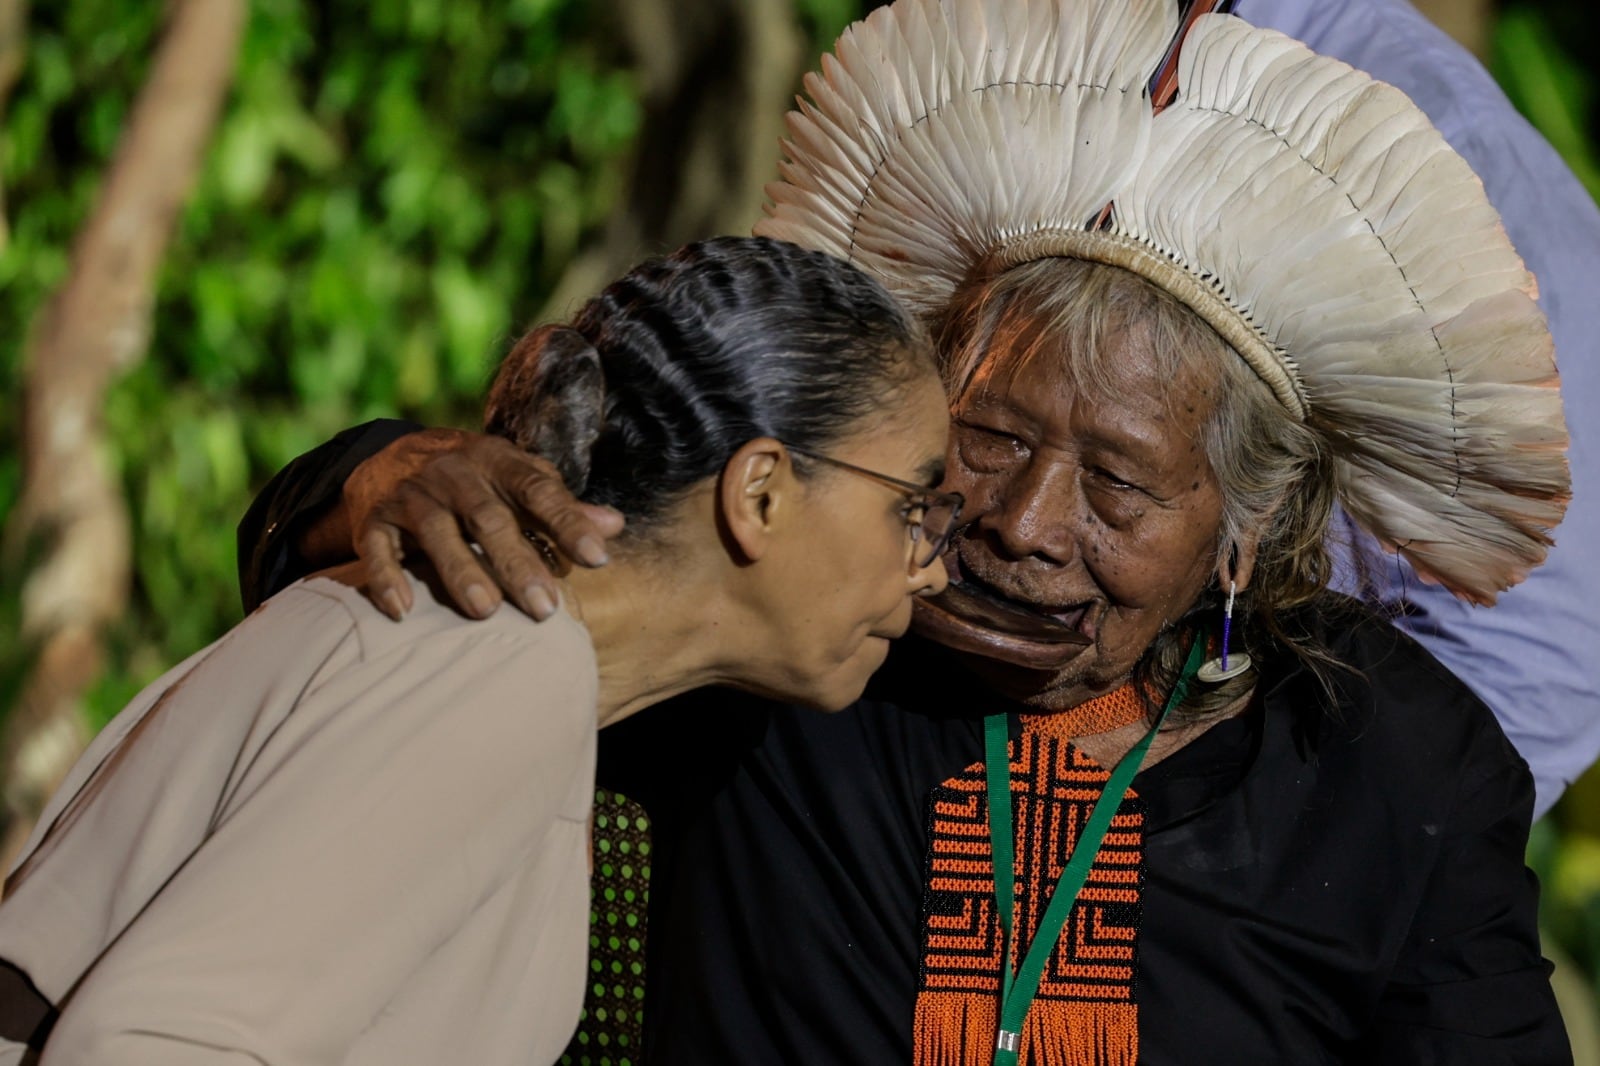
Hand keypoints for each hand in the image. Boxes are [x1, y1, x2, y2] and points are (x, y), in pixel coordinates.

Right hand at [345, 428, 624, 620]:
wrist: (392, 456)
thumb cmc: (476, 481)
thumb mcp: (518, 482)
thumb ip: (563, 507)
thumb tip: (615, 525)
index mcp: (497, 461)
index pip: (538, 490)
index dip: (568, 522)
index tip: (598, 558)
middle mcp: (453, 473)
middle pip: (489, 518)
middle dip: (517, 562)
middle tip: (545, 609)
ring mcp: (411, 495)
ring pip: (437, 532)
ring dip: (461, 571)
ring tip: (486, 610)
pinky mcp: (374, 519)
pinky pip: (377, 548)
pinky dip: (387, 578)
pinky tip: (403, 611)